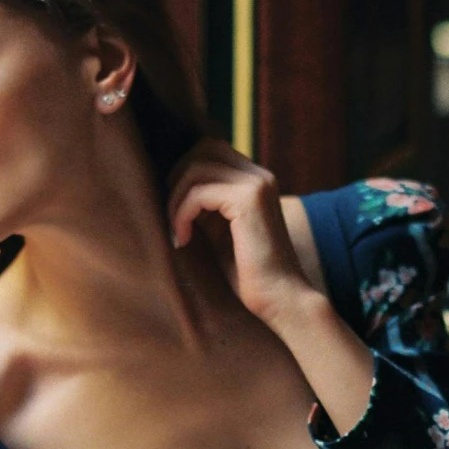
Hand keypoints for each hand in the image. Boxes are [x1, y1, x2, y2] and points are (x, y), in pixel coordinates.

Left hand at [167, 144, 315, 328]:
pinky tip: (182, 240)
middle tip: (172, 216)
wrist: (281, 300)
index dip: (184, 174)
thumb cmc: (249, 276)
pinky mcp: (248, 200)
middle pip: (203, 147)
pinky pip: (197, 192)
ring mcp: (257, 184)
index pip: (210, 150)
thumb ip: (203, 206)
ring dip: (175, 198)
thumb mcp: (219, 232)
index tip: (176, 212)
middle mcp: (259, 175)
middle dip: (177, 178)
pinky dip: (181, 214)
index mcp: (256, 181)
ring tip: (177, 232)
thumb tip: (167, 187)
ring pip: (196, 167)